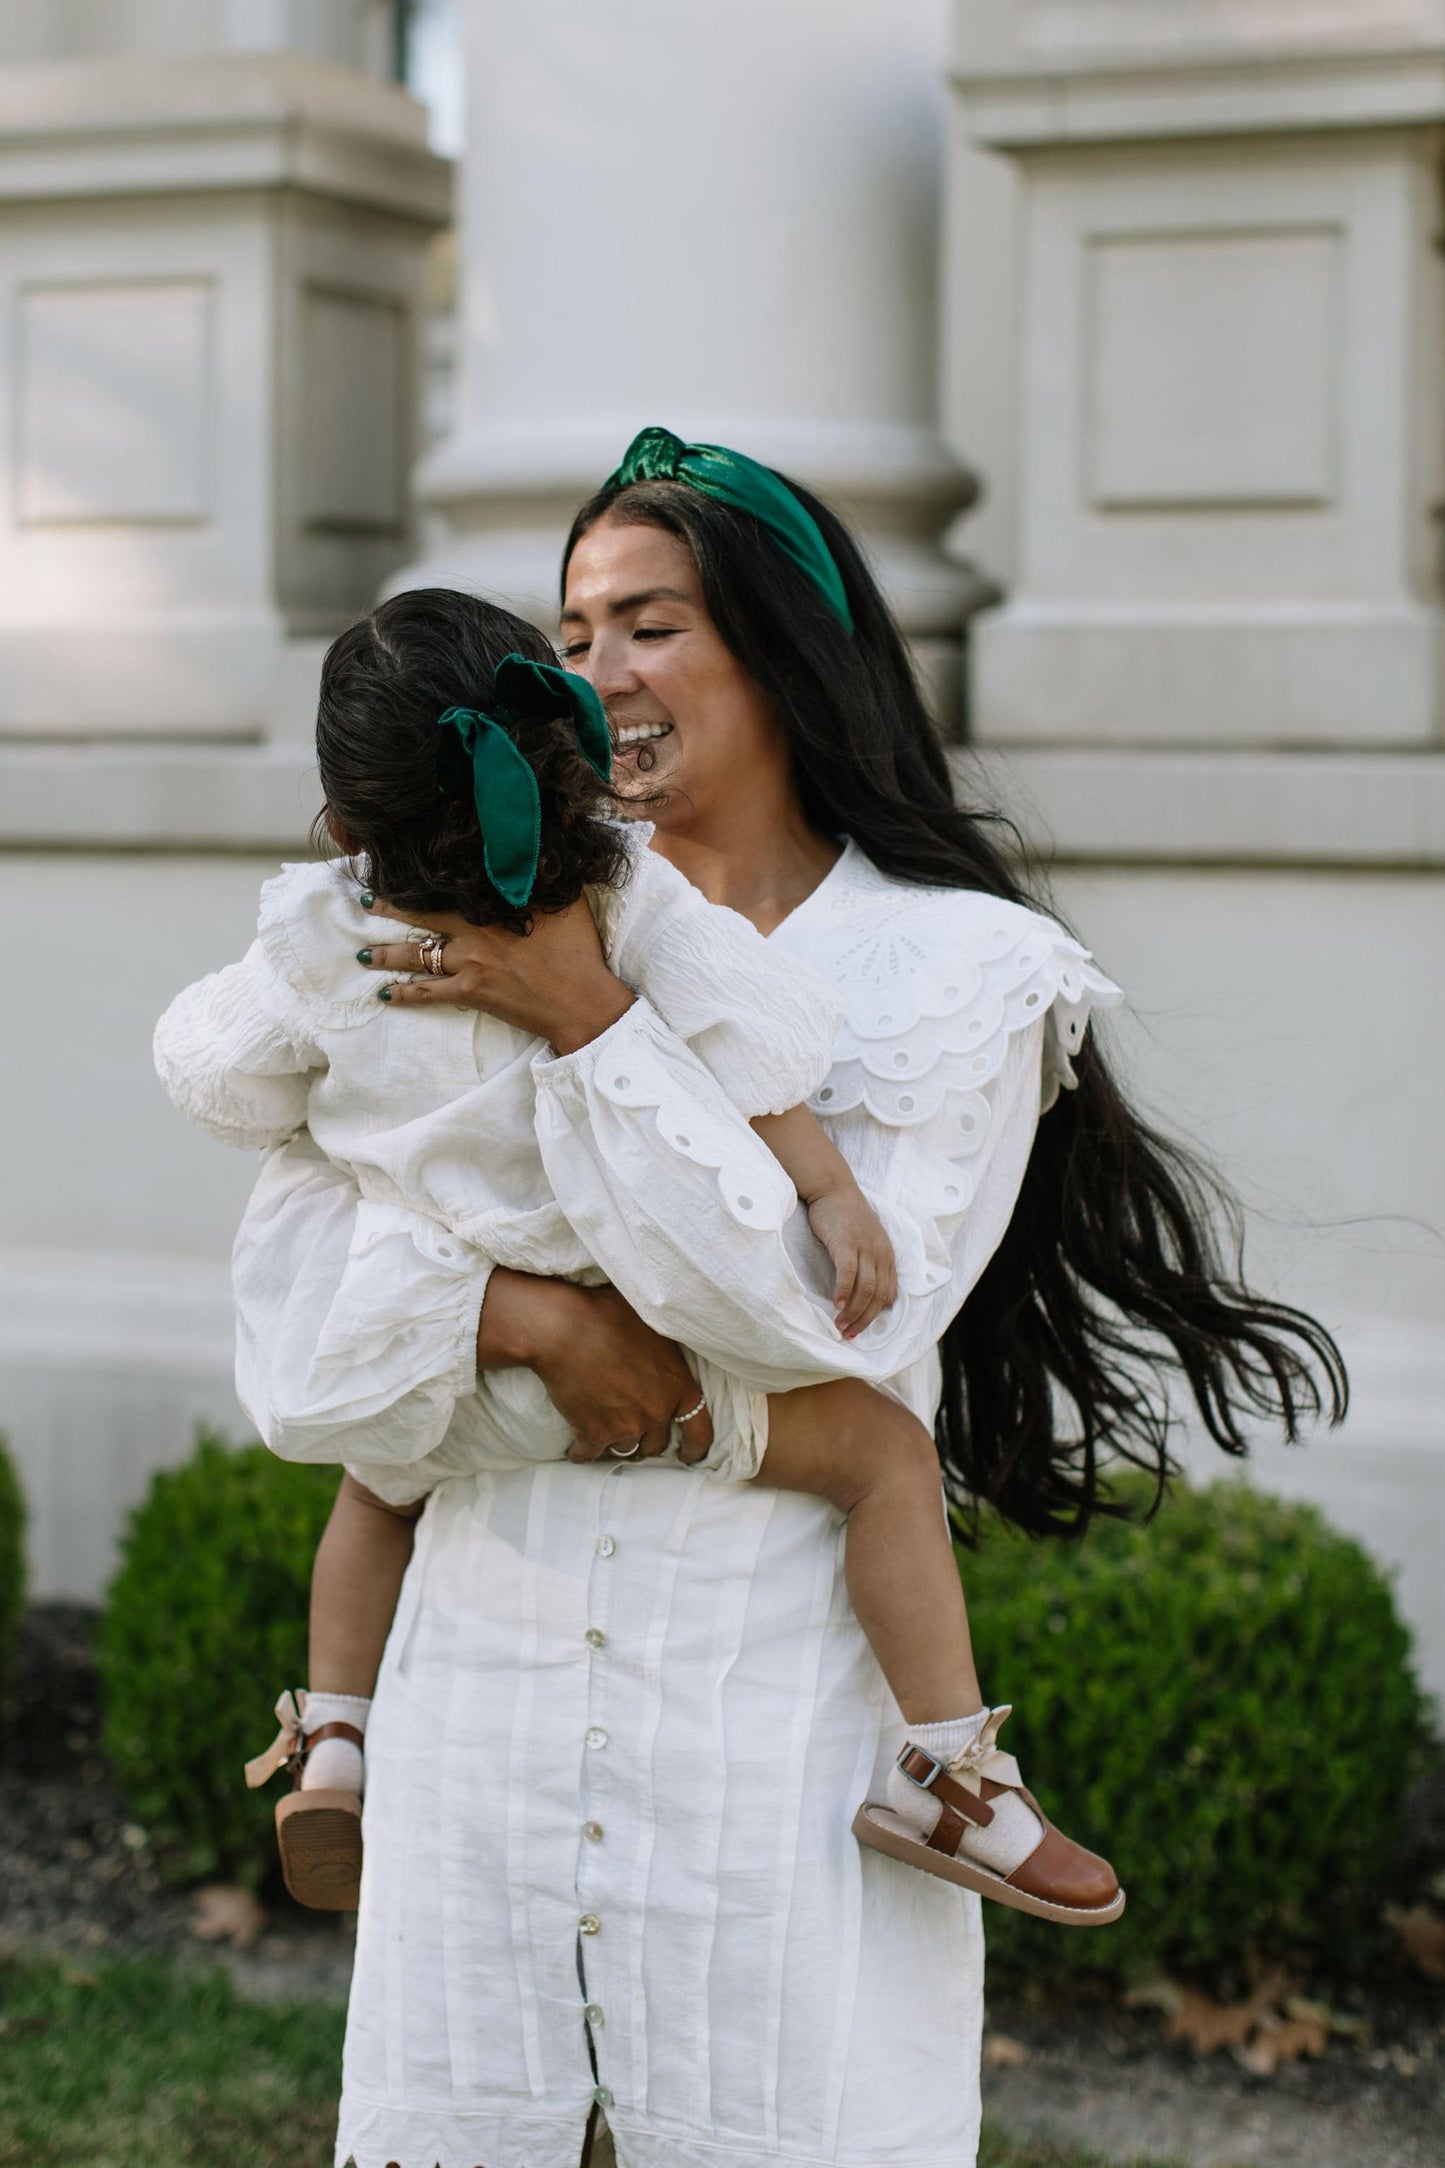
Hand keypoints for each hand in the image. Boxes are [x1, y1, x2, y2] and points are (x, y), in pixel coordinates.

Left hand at [358, 895, 633, 1052]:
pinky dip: (405, 994)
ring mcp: (468, 963)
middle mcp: (473, 931)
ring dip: (387, 955)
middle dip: (390, 910)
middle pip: (421, 917)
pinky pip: (428, 993)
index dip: (422, 881)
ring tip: (364, 954)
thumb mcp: (566, 902)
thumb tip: (537, 849)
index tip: (400, 870)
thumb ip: (544, 878)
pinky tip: (385, 995)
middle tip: (367, 903)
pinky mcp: (470, 992)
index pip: (448, 888)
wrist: (580, 999)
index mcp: (493, 907)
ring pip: (416, 956)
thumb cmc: (578, 949)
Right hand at [478, 1270, 713, 1463]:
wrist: (563, 1328)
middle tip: (632, 1425)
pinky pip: (589, 1455)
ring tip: (603, 1427)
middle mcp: (657, 1412)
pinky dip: (582, 1452)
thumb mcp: (653, 1325)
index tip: (687, 1454)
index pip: (700, 1430)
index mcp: (678, 1386)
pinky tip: (576, 1447)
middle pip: (657, 1443)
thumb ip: (666, 1350)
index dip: (695, 1447)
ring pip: (625, 1447)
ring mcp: (626, 1427)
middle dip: (647, 1437)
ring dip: (615, 1440)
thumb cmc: (608, 1315)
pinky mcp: (593, 1434)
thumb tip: (670, 1342)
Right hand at [805, 1186, 898, 1337]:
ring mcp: (865, 1248)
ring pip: (865, 1289)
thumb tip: (860, 1294)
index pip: (889, 1294)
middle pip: (878, 1296)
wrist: (834, 1189)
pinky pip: (848, 1273)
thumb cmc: (846, 1218)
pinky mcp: (846, 1243)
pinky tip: (837, 1305)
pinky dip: (844, 1292)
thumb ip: (869, 1264)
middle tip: (849, 1335)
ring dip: (853, 1312)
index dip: (876, 1315)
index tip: (860, 1327)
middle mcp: (881, 1254)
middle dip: (864, 1320)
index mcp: (887, 1256)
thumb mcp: (866, 1241)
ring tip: (840, 1326)